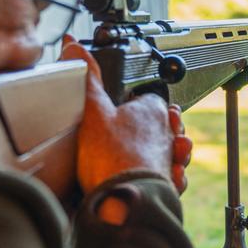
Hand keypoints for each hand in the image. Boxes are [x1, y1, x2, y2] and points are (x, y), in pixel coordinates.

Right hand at [60, 37, 190, 195]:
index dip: (133, 102)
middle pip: (163, 125)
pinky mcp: (167, 186)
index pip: (148, 98)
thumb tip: (75, 46)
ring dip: (163, 151)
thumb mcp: (91, 111)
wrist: (125, 201)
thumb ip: (85, 79)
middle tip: (132, 131)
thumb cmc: (112, 158)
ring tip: (143, 153)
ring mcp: (168, 161)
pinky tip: (154, 177)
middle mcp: (166, 135)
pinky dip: (166, 177)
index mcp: (152, 111)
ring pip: (172, 151)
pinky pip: (172, 177)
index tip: (120, 106)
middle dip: (154, 127)